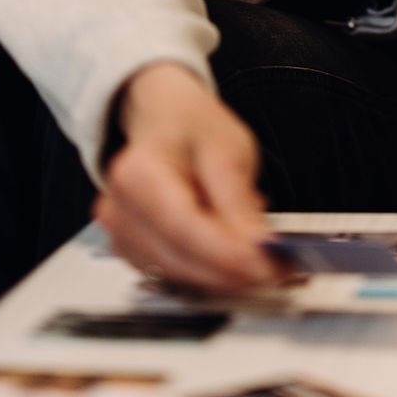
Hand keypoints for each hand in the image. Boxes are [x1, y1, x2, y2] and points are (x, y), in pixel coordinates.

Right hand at [93, 62, 279, 290]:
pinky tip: (232, 258)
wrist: (162, 120)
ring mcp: (120, 235)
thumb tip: (256, 247)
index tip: (267, 265)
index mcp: (138, 173)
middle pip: (178, 258)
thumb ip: (238, 200)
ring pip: (177, 275)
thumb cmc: (191, 127)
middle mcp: (119, 210)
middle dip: (231, 271)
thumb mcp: (228, 148)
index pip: (183, 226)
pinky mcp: (131, 253)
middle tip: (277, 270)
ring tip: (261, 260)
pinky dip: (206, 274)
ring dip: (222, 277)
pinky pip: (172, 276)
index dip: (227, 253)